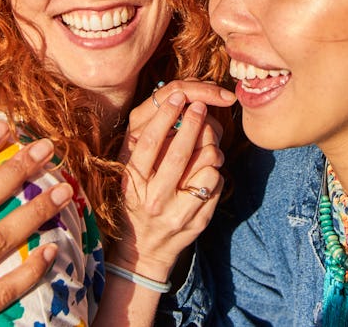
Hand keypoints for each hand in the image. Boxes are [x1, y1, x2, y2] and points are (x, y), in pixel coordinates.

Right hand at [112, 81, 234, 283]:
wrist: (144, 251)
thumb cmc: (137, 201)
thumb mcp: (130, 176)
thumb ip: (143, 148)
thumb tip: (170, 108)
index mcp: (133, 182)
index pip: (149, 143)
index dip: (165, 115)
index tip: (178, 96)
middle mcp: (153, 198)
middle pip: (179, 153)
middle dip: (193, 123)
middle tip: (200, 106)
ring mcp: (177, 213)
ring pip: (205, 167)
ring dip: (210, 148)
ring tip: (207, 143)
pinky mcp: (198, 222)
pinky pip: (216, 184)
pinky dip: (216, 170)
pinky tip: (207, 170)